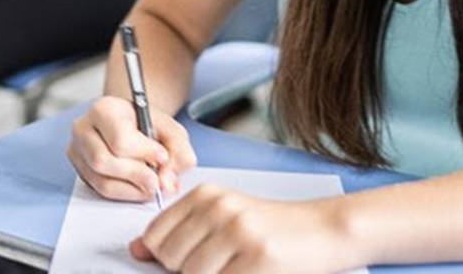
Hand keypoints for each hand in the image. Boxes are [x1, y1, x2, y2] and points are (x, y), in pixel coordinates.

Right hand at [68, 95, 196, 201]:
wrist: (130, 123)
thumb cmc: (148, 124)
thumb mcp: (170, 129)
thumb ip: (178, 151)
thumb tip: (167, 182)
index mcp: (104, 109)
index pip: (119, 138)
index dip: (144, 153)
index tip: (162, 157)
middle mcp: (84, 128)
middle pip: (103, 161)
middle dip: (135, 175)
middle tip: (157, 181)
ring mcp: (77, 151)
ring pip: (101, 180)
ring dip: (131, 189)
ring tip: (151, 185)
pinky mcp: (79, 170)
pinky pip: (99, 190)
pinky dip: (124, 193)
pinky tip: (138, 187)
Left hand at [133, 187, 350, 273]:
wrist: (324, 230)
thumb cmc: (272, 227)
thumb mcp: (223, 217)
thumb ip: (180, 231)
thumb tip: (138, 249)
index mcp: (207, 195)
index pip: (155, 236)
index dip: (164, 257)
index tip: (185, 259)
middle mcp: (220, 209)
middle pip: (170, 259)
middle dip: (186, 271)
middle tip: (220, 263)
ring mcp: (239, 233)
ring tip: (235, 266)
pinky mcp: (258, 257)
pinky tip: (247, 271)